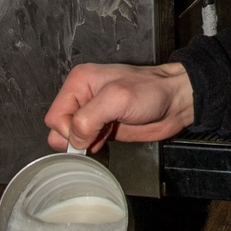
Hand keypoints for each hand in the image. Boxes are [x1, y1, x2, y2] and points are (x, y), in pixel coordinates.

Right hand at [44, 62, 194, 152]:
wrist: (175, 101)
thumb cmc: (150, 91)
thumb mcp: (117, 98)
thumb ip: (89, 118)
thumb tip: (75, 140)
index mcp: (79, 83)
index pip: (55, 116)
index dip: (69, 130)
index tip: (92, 131)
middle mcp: (81, 97)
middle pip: (58, 129)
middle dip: (76, 138)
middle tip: (100, 134)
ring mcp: (91, 114)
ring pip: (70, 139)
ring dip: (84, 144)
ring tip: (105, 135)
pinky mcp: (101, 129)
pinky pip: (84, 144)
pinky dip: (91, 148)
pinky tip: (107, 141)